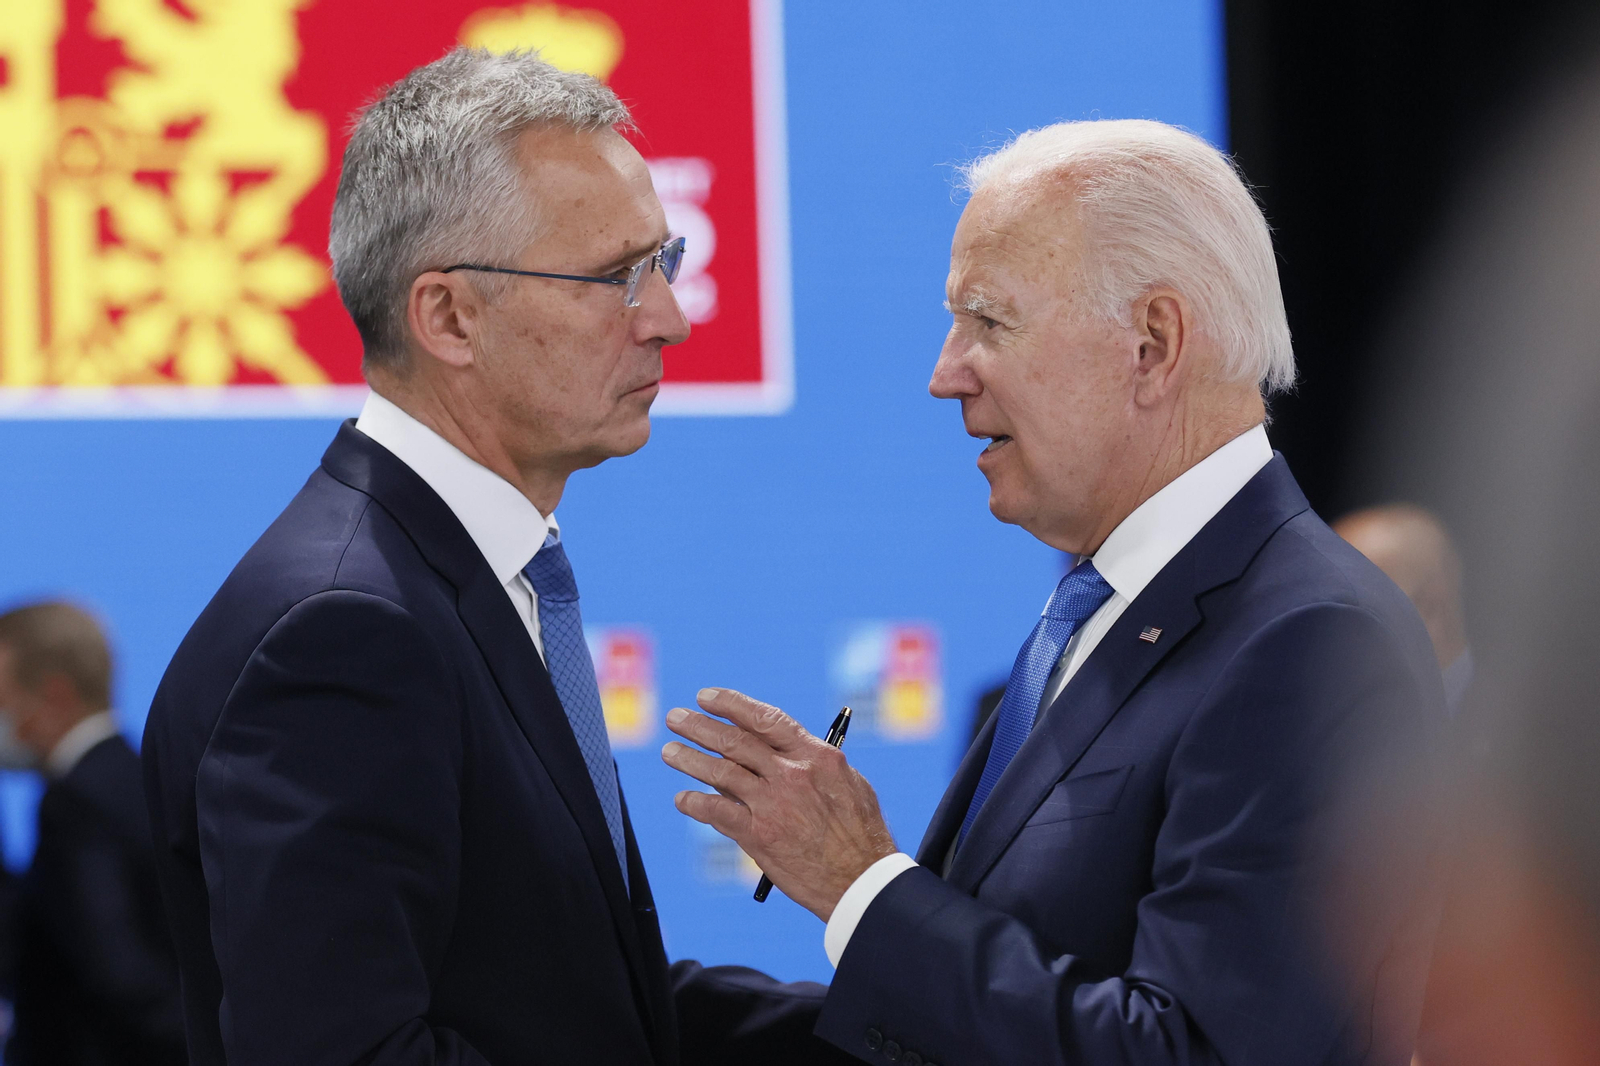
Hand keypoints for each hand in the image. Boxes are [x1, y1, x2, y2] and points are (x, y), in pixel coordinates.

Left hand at [662, 688, 897, 921]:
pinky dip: (695, 803)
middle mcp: (791, 774)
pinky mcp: (759, 836)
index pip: (765, 718)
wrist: (862, 881)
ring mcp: (773, 804)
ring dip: (689, 759)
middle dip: (700, 726)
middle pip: (735, 742)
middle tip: (676, 718)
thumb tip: (781, 751)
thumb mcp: (849, 783)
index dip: (731, 705)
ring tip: (670, 751)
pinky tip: (683, 799)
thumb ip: (814, 764)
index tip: (707, 697)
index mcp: (816, 755)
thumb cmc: (861, 834)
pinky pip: (717, 812)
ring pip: (720, 772)